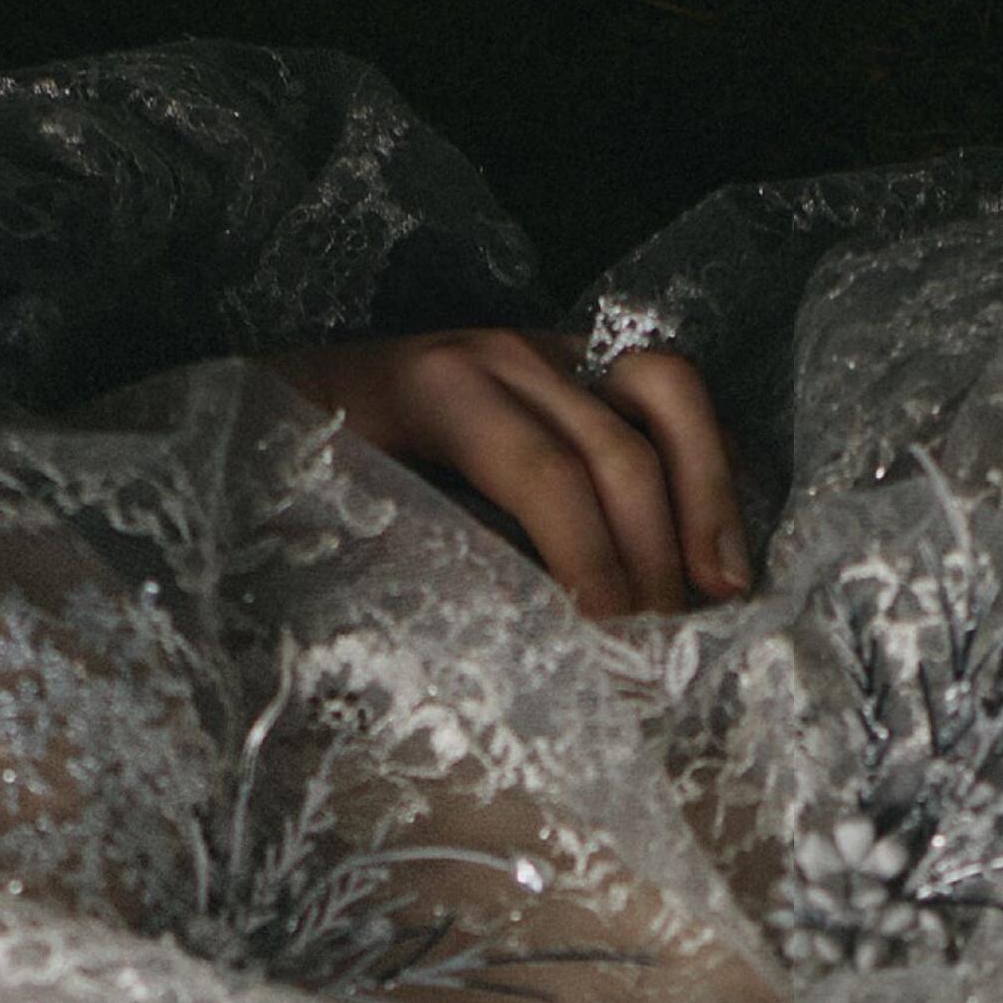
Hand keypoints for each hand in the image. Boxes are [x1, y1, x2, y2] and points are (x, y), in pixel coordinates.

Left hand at [258, 327, 755, 619]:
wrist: (277, 397)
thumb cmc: (295, 476)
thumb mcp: (325, 516)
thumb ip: (409, 556)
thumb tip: (514, 634)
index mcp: (440, 386)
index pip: (545, 475)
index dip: (590, 566)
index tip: (611, 648)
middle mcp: (506, 353)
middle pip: (620, 448)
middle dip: (654, 558)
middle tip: (662, 653)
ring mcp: (551, 349)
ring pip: (669, 392)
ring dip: (709, 494)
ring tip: (725, 589)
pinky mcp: (581, 365)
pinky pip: (672, 399)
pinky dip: (708, 466)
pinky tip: (717, 552)